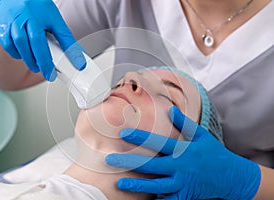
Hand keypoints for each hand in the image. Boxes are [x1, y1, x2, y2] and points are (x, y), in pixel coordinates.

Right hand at [0, 0, 85, 80]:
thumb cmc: (39, 8)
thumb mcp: (56, 22)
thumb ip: (67, 41)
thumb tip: (79, 61)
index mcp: (37, 16)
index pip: (42, 42)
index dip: (46, 61)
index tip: (52, 75)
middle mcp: (21, 17)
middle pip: (27, 44)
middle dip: (38, 61)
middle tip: (46, 72)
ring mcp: (8, 20)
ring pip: (15, 44)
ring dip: (26, 58)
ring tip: (36, 65)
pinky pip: (6, 43)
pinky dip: (15, 52)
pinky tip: (23, 54)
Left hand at [106, 106, 260, 198]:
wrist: (231, 176)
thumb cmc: (213, 153)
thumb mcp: (201, 136)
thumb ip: (184, 124)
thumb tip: (170, 109)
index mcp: (183, 150)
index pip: (158, 142)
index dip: (140, 138)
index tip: (123, 134)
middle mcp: (180, 167)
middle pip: (151, 165)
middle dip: (130, 162)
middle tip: (111, 160)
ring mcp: (182, 183)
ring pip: (156, 185)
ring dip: (138, 184)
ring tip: (121, 183)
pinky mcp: (185, 196)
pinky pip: (168, 199)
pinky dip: (156, 199)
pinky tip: (139, 199)